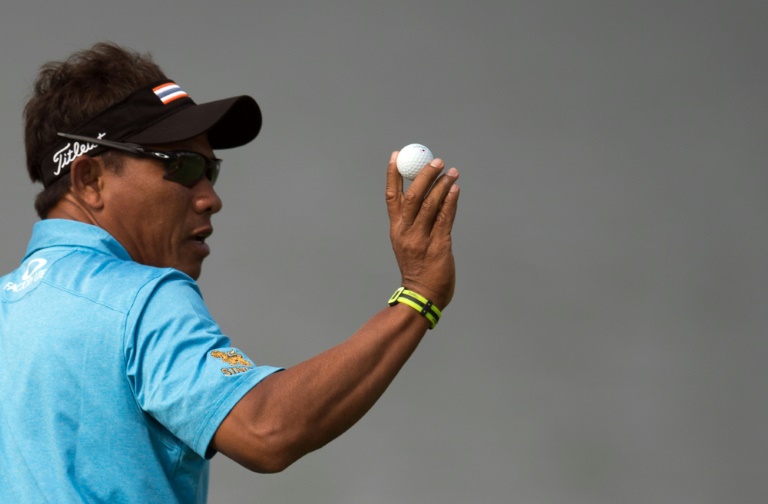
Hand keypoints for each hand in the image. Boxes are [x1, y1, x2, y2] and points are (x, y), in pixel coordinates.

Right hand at [385, 151, 459, 309]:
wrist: (422, 297)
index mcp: (396, 230)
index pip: (392, 196)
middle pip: (413, 196)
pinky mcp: (438, 246)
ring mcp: (421, 239)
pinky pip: (445, 218)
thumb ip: (413, 223)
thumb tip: (425, 196)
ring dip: (442, 185)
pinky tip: (456, 189)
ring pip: (431, 205)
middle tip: (437, 161)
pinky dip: (450, 201)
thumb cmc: (418, 270)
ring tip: (452, 172)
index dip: (393, 174)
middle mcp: (406, 232)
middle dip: (424, 175)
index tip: (397, 155)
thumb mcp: (407, 244)